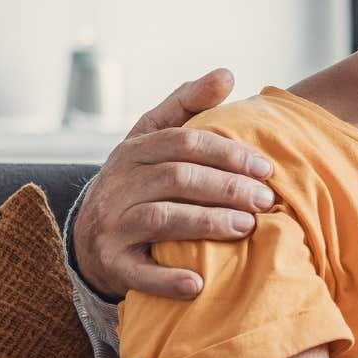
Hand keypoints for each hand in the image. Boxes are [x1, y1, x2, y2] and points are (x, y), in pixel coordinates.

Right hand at [74, 68, 276, 299]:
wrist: (91, 237)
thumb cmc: (139, 181)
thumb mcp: (153, 138)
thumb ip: (188, 105)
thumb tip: (227, 73)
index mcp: (134, 150)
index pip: (184, 142)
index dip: (227, 153)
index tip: (265, 167)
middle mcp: (119, 184)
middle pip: (177, 179)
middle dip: (226, 188)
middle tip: (265, 199)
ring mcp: (112, 225)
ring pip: (161, 219)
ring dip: (208, 223)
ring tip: (247, 227)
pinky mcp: (111, 263)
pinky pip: (138, 272)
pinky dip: (167, 279)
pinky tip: (198, 283)